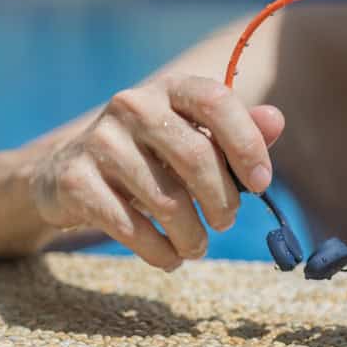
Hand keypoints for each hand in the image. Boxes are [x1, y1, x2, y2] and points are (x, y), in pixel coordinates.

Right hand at [30, 74, 283, 270]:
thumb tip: (277, 120)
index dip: (246, 144)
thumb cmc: (152, 157)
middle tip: (227, 221)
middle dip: (222, 200)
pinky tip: (170, 258)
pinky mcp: (76, 180)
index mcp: (169, 88)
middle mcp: (132, 105)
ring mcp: (100, 140)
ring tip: (198, 246)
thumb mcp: (195, 138)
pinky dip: (159, 251)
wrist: (70, 175)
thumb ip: (239, 131)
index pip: (216, 102)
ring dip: (193, 235)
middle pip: (195, 156)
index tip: (263, 182)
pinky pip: (130, 226)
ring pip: (166, 200)